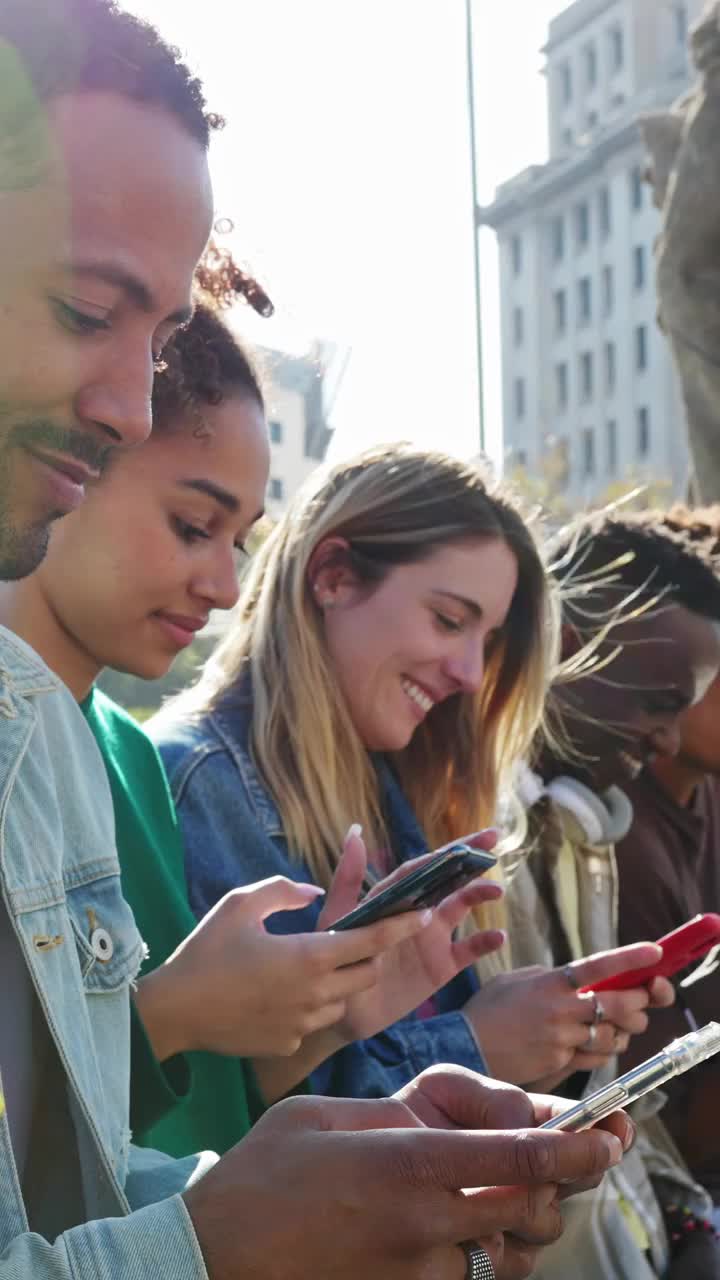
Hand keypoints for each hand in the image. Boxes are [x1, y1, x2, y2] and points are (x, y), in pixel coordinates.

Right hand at [134, 873, 429, 1061]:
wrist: (174, 1012)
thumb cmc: (206, 951)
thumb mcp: (241, 904)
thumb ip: (284, 890)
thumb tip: (314, 891)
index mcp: (309, 955)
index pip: (372, 939)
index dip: (402, 925)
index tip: (425, 913)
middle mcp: (315, 993)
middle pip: (368, 974)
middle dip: (369, 956)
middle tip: (350, 940)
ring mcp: (304, 1024)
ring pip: (343, 999)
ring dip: (339, 982)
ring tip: (305, 967)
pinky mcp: (289, 1045)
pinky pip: (315, 1021)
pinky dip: (309, 1006)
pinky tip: (277, 995)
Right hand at [183, 1088, 623, 1279]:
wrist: (214, 1259)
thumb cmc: (263, 1175)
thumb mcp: (326, 1115)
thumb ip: (395, 1114)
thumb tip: (445, 1120)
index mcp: (406, 1164)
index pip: (517, 1156)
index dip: (572, 1149)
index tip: (606, 1138)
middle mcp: (423, 1225)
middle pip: (528, 1209)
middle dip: (560, 1185)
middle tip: (565, 1161)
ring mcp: (416, 1273)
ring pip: (506, 1254)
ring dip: (521, 1226)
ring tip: (510, 1194)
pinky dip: (481, 1255)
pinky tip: (460, 1231)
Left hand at [319, 827, 505, 1040]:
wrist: (341, 1011)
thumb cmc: (334, 960)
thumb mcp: (338, 918)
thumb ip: (349, 878)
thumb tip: (356, 834)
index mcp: (394, 896)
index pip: (425, 866)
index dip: (448, 849)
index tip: (471, 836)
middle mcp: (416, 911)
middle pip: (448, 878)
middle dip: (471, 860)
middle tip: (494, 840)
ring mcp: (431, 937)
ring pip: (461, 907)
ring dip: (478, 895)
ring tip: (496, 891)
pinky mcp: (441, 966)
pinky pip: (468, 950)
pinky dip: (484, 943)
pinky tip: (499, 937)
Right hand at [463, 941, 669, 1087]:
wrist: (467, 1045)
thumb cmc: (491, 1007)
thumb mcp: (519, 979)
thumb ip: (553, 977)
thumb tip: (583, 979)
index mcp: (551, 982)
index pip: (599, 966)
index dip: (630, 959)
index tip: (655, 952)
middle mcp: (561, 1010)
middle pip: (619, 1005)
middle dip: (639, 1002)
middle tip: (642, 998)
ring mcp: (562, 1039)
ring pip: (613, 1036)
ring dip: (623, 1030)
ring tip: (616, 1023)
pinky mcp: (561, 1062)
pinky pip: (595, 1056)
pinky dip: (601, 1049)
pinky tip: (592, 1041)